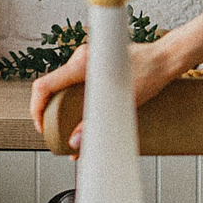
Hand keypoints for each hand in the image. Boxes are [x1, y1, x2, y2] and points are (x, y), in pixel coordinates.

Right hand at [26, 36, 196, 151]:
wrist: (166, 58)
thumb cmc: (149, 74)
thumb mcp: (122, 103)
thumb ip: (96, 124)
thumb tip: (74, 143)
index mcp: (82, 64)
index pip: (43, 86)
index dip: (36, 109)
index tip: (41, 127)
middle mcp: (81, 58)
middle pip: (51, 87)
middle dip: (49, 112)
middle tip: (56, 135)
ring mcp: (87, 59)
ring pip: (63, 85)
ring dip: (61, 107)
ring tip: (69, 130)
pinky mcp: (95, 64)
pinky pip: (75, 82)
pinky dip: (73, 100)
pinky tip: (81, 116)